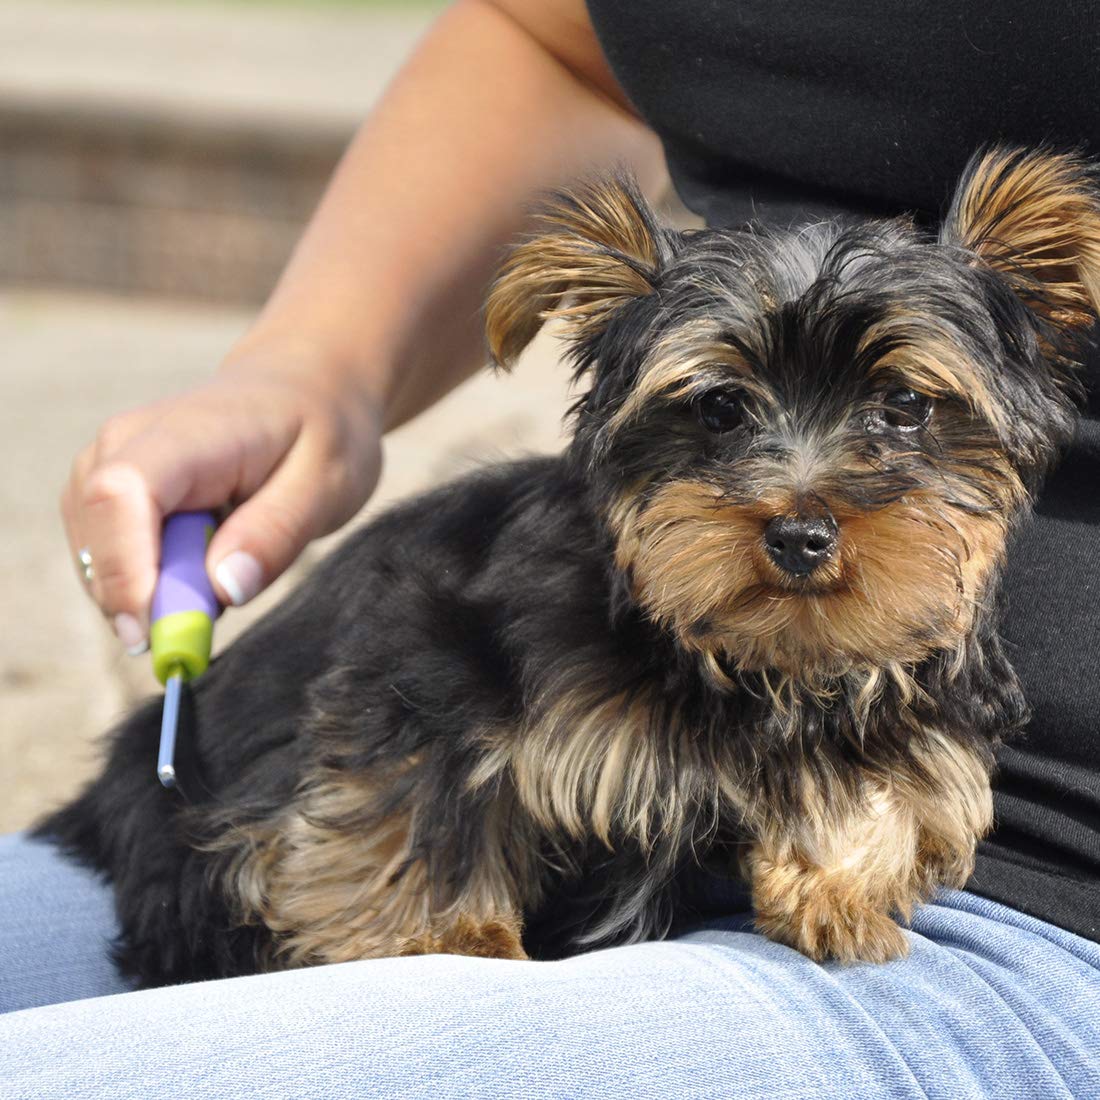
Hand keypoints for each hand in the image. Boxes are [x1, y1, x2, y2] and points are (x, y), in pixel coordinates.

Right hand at [61, 345, 383, 651]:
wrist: (302, 389)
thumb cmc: (319, 433)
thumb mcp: (328, 483)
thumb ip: (276, 533)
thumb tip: (226, 589)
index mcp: (185, 432)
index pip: (121, 494)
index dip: (126, 570)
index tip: (159, 634)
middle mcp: (125, 442)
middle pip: (98, 537)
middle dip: (143, 600)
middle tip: (208, 626)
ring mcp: (105, 465)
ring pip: (97, 558)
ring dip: (149, 593)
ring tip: (222, 569)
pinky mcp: (104, 494)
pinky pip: (107, 558)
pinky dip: (147, 584)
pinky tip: (196, 569)